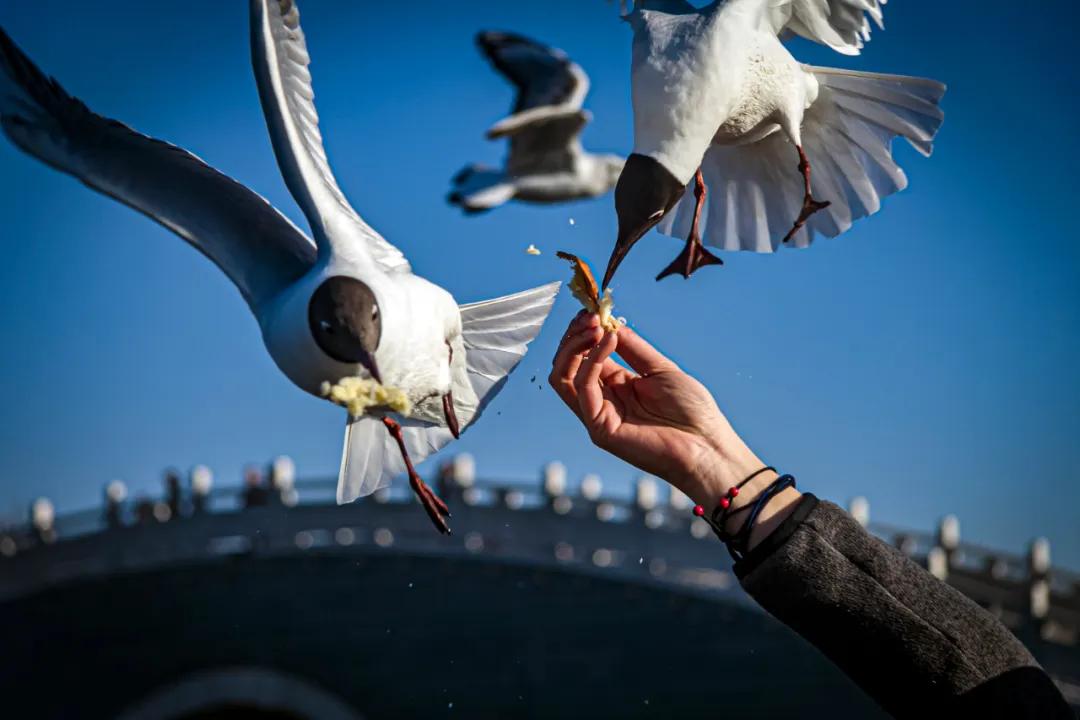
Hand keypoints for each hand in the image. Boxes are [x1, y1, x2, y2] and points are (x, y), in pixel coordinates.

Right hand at [549, 312, 767, 509]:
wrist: (708, 446)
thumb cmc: (693, 412)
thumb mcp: (660, 369)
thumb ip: (632, 348)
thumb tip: (609, 323)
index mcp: (617, 387)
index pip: (585, 356)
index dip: (585, 331)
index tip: (593, 309)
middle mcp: (603, 401)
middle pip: (567, 365)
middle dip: (574, 335)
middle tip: (590, 314)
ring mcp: (598, 416)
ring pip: (563, 376)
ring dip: (573, 345)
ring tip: (594, 325)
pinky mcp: (600, 428)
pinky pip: (582, 388)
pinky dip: (591, 359)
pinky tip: (608, 341)